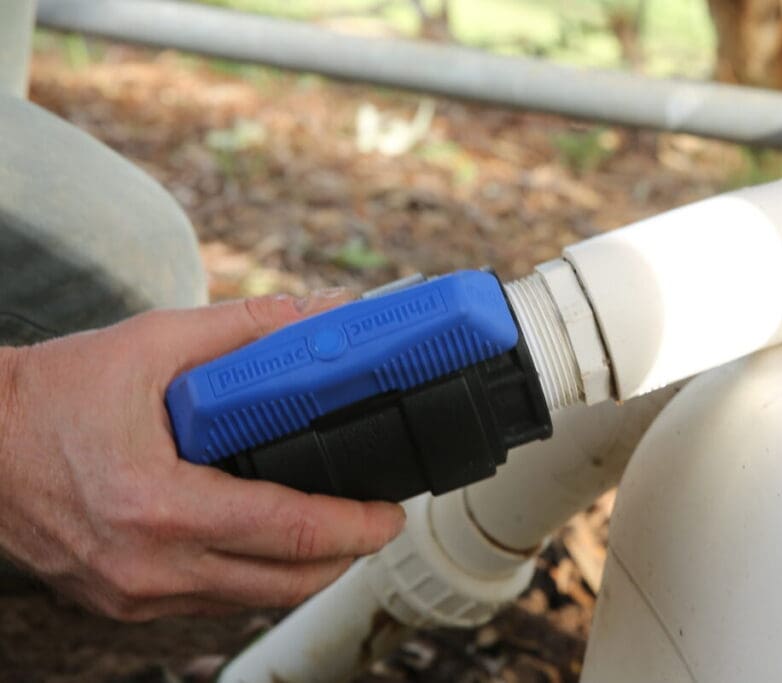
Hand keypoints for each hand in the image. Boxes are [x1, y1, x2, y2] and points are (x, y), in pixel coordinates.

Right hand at [0, 291, 405, 620]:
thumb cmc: (54, 394)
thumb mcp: (153, 343)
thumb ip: (246, 327)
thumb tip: (324, 312)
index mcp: (159, 505)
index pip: (289, 532)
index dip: (355, 526)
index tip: (390, 514)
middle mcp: (149, 566)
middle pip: (285, 582)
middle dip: (345, 554)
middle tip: (373, 520)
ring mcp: (134, 594)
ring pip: (253, 600)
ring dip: (303, 570)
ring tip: (333, 526)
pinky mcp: (124, 602)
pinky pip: (214, 601)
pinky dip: (254, 576)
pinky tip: (270, 540)